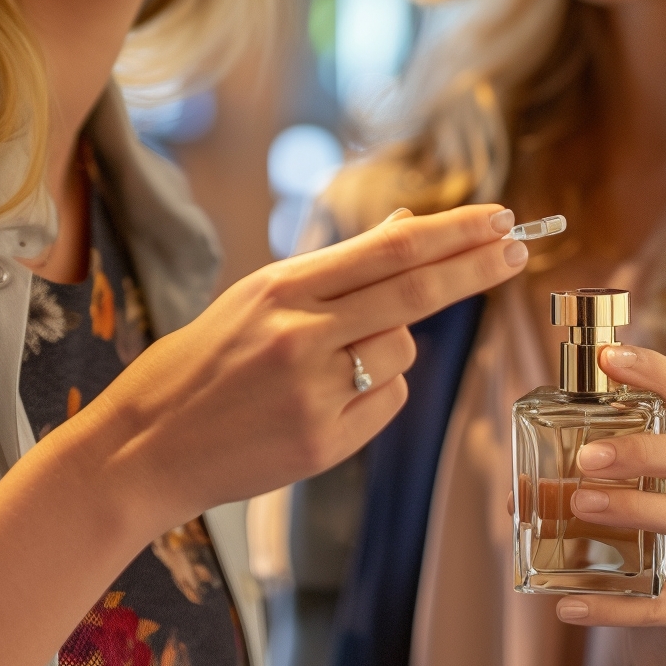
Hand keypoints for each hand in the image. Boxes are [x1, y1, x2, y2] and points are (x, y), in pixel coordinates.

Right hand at [74, 204, 527, 533]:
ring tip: (331, 364)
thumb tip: (407, 230)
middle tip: (520, 247)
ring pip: (403, 351)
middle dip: (476, 266)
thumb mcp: (254, 299)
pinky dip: (375, 393)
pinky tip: (324, 402)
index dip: (454, 232)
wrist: (145, 447)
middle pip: (416, 292)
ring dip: (392, 347)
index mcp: (281, 288)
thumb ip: (334, 270)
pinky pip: (387, 401)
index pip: (390, 251)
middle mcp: (301, 335)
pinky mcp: (324, 443)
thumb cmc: (202, 363)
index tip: (499, 217)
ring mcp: (314, 392)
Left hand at [553, 343, 665, 665]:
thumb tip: (515, 482)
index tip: (609, 356)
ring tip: (578, 505)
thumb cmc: (661, 560)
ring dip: (632, 508)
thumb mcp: (640, 512)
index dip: (657, 372)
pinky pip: (660, 606)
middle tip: (586, 456)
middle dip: (645, 447)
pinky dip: (610, 605)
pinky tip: (566, 604)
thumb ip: (596, 487)